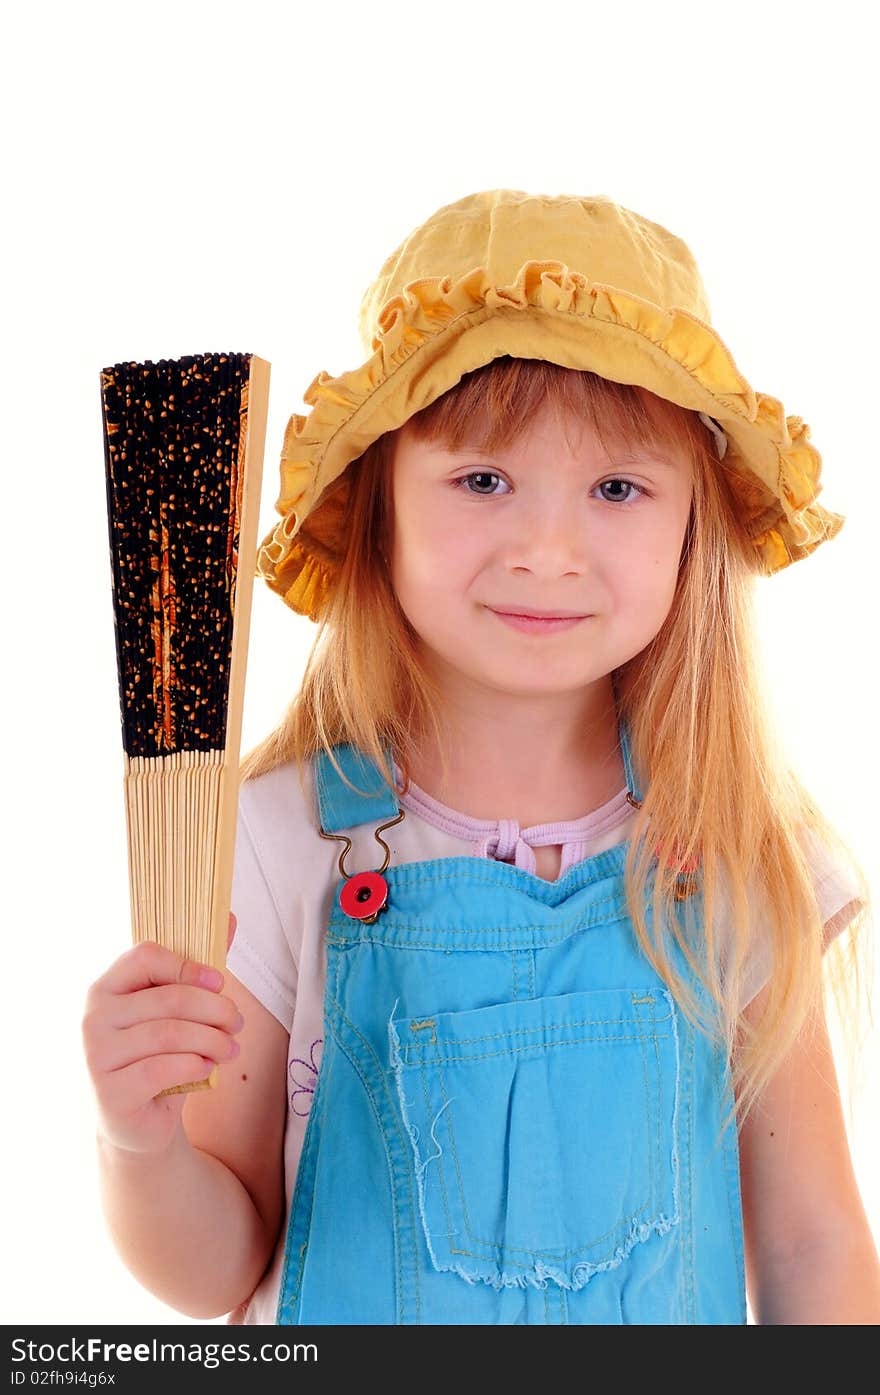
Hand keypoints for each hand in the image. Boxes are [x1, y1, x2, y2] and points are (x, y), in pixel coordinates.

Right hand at [82, 913, 241, 1156]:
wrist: (138, 1119)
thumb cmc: (158, 1056)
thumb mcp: (177, 1011)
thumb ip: (198, 966)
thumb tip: (228, 917)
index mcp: (108, 986)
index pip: (145, 956)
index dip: (188, 966)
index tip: (219, 982)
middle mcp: (95, 1016)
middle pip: (168, 998)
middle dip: (215, 1009)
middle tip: (238, 1023)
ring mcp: (97, 1055)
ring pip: (169, 1034)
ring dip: (212, 1040)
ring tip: (230, 1048)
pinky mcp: (109, 1092)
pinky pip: (161, 1069)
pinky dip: (194, 1065)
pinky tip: (207, 1067)